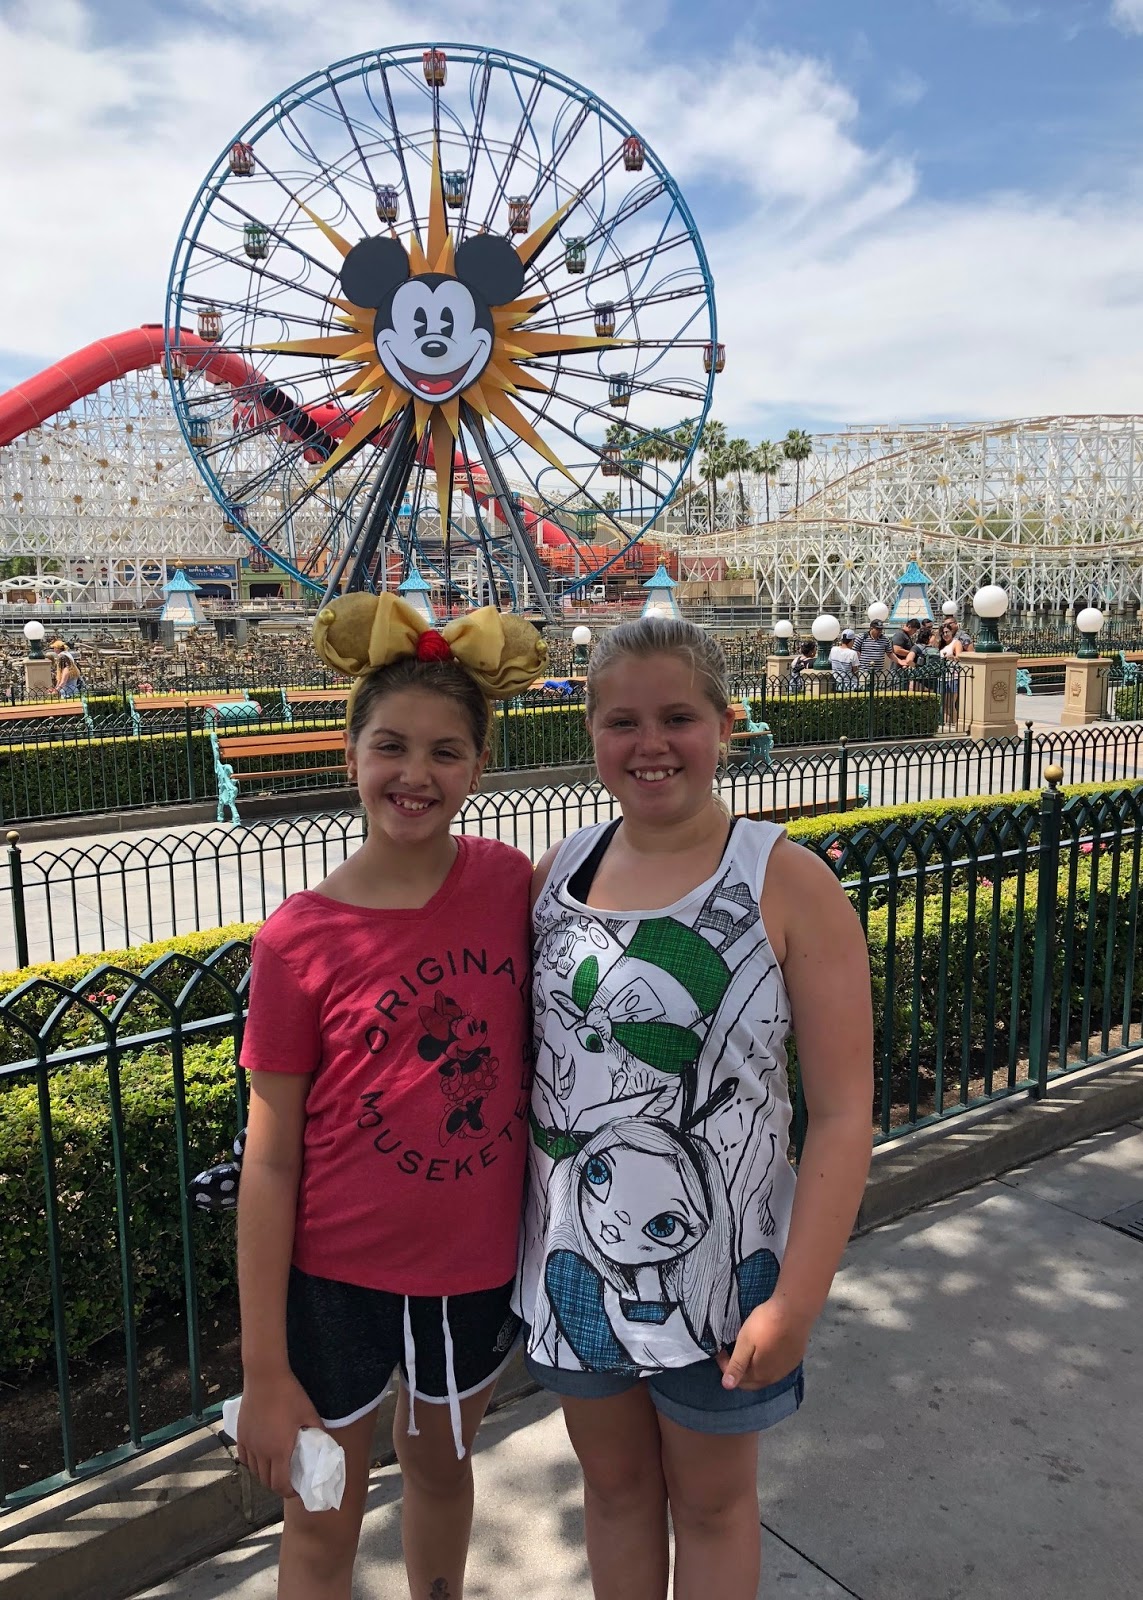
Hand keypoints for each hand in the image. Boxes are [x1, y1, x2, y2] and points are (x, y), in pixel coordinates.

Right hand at [236, 1369, 322, 1497]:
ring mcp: (249, 1443)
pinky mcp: (241, 1435)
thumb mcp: (309, 1413)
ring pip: (254, 1471)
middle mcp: (261, 1451)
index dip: (289, 1492)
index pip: (280, 1484)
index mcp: (279, 1450)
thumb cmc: (289, 1393)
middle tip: (289, 1479)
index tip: (297, 1489)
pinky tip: (261, 1457)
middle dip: (278, 1485)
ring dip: (265, 1475)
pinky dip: (253, 1463)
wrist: (265, 1376)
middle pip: (266, 1481)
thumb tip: (325, 1444)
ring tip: (276, 1468)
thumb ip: (317, 1431)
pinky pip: (244, 1458)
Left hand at [716, 1298, 811, 1391]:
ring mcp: (787, 1368)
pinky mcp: (795, 1358)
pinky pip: (778, 1367)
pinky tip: (767, 1349)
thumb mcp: (745, 1342)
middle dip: (741, 1371)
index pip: (739, 1380)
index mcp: (760, 1375)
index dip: (727, 1368)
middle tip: (732, 1353)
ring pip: (766, 1375)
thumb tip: (727, 1386)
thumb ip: (737, 1365)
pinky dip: (768, 1363)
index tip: (721, 1351)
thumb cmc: (765, 1324)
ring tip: (748, 1351)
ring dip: (755, 1368)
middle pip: (753, 1381)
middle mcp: (775, 1377)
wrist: (794, 1310)